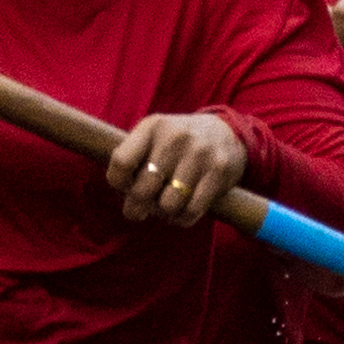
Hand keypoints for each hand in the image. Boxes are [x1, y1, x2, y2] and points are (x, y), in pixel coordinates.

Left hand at [100, 108, 248, 226]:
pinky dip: (184, 217)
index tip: (124, 189)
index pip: (121, 162)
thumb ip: (132, 161)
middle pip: (142, 190)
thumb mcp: (153, 138)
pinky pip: (192, 210)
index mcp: (152, 126)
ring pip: (168, 205)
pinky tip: (183, 209)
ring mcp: (199, 153)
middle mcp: (175, 136)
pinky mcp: (219, 170)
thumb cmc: (177, 144)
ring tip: (166, 205)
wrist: (226, 131)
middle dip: (137, 208)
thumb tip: (127, 201)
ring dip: (164, 213)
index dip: (118, 184)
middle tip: (141, 210)